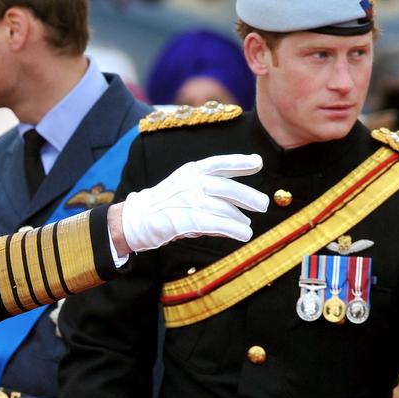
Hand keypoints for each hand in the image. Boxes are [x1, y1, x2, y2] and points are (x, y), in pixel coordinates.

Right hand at [119, 154, 267, 252]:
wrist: (134, 219)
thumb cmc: (161, 206)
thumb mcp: (183, 189)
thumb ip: (207, 194)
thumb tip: (235, 210)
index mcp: (191, 171)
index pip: (220, 163)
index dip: (240, 162)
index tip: (258, 163)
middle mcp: (192, 182)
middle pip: (229, 189)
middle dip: (249, 197)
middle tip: (263, 204)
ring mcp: (190, 200)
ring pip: (226, 210)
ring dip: (241, 220)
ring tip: (248, 228)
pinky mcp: (188, 219)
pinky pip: (219, 225)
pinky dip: (235, 230)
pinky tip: (244, 235)